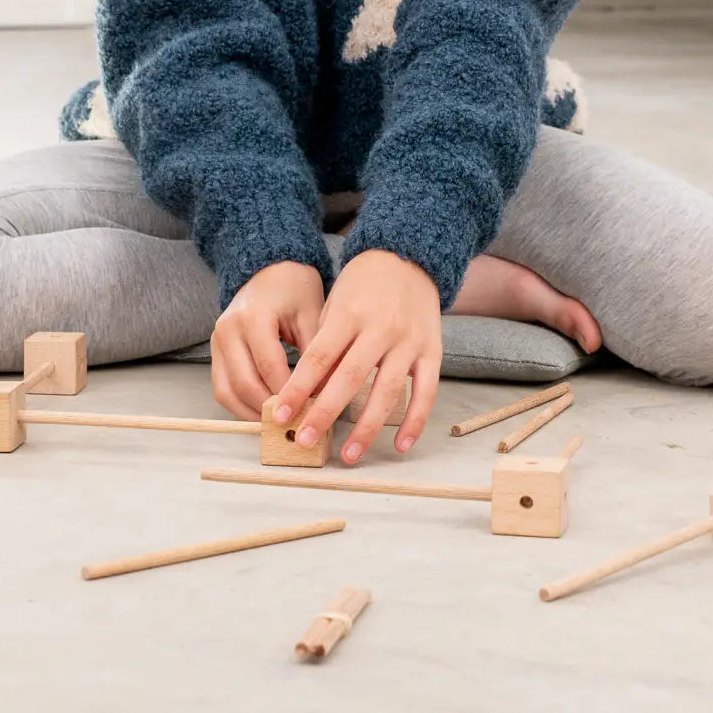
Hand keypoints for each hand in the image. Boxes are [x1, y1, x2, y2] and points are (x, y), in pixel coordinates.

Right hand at [211, 261, 324, 419]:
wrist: (270, 269)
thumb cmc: (294, 288)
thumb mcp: (312, 313)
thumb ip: (316, 353)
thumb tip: (325, 394)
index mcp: (253, 316)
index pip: (270, 366)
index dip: (289, 394)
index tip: (309, 412)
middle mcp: (228, 329)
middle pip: (245, 383)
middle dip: (269, 409)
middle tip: (294, 425)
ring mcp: (217, 341)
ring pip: (227, 391)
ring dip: (251, 413)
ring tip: (277, 426)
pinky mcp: (215, 351)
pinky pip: (221, 387)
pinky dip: (239, 405)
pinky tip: (262, 413)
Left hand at [272, 249, 442, 464]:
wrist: (407, 256)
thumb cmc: (363, 284)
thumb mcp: (336, 304)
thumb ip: (325, 344)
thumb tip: (306, 393)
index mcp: (350, 314)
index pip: (319, 357)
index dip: (298, 388)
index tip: (280, 414)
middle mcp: (380, 329)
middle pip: (349, 379)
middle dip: (324, 414)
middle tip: (304, 441)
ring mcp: (409, 341)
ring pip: (388, 392)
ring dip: (367, 428)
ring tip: (349, 455)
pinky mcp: (432, 351)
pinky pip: (426, 392)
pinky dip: (414, 422)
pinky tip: (399, 446)